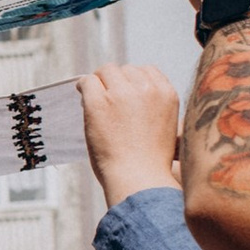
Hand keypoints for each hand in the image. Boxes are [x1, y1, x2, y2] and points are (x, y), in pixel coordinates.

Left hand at [77, 63, 183, 204]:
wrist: (139, 179)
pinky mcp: (99, 101)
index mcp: (167, 94)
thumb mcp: (166, 128)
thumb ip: (154, 107)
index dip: (133, 81)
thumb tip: (129, 94)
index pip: (147, 71)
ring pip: (106, 71)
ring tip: (96, 101)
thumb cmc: (151, 163)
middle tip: (108, 100)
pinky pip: (87, 82)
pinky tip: (83, 98)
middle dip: (116, 82)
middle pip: (125, 69)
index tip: (125, 93)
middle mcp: (146, 88)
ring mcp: (122, 93)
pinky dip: (83, 88)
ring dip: (100, 83)